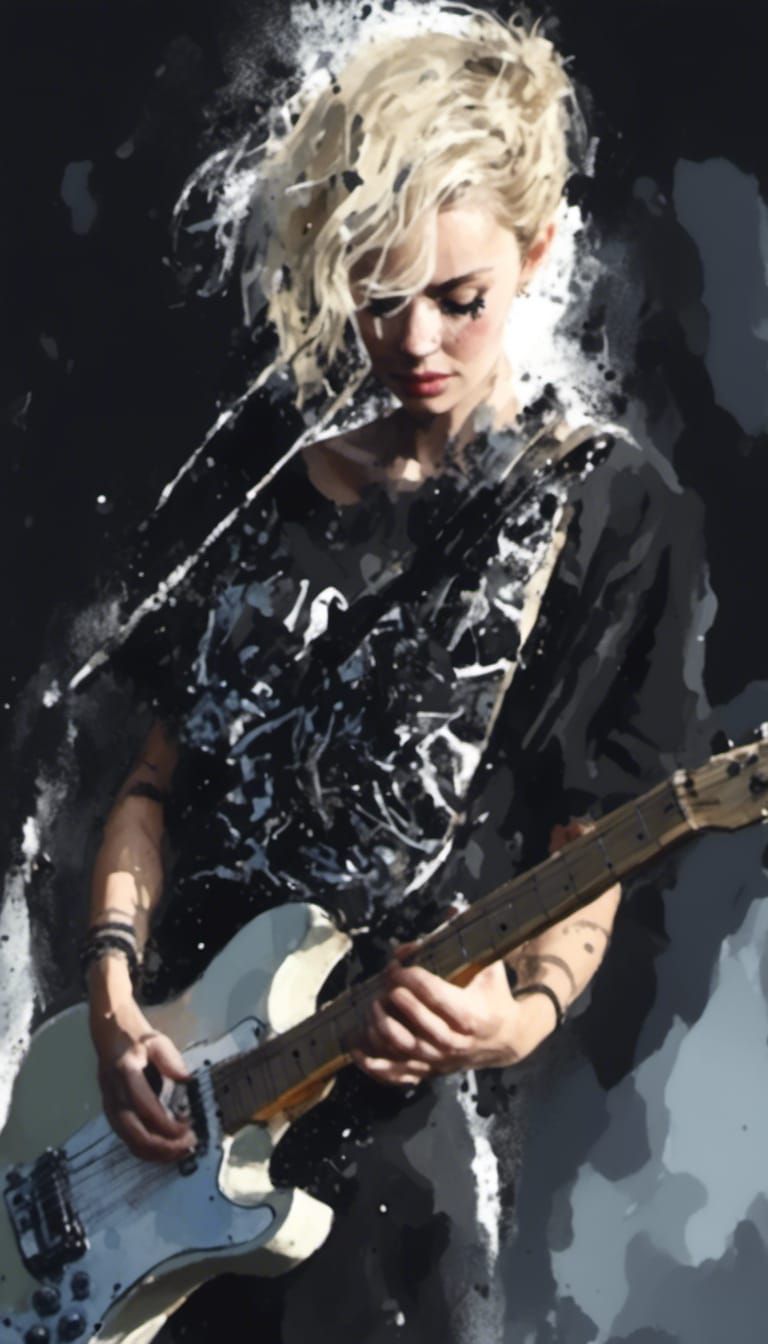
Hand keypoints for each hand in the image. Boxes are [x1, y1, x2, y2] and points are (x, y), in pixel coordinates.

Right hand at [89, 973, 193, 1162]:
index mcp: (125, 1074)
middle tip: (188, 1145)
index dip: (168, 1126)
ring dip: (155, 1153)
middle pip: (135, 1134)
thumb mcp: (156, 1040)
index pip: (146, 1110)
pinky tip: (164, 1149)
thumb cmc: (135, 1036)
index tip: (189, 1129)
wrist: (109, 1031)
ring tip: (180, 1151)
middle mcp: (113, 1095)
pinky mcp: (111, 1113)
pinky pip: (126, 1138)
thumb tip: (187, 1081)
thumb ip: (171, 1061)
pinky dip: (146, 1149)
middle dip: (163, 1147)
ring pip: (129, 1141)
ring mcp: (109, 1106)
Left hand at [350, 945, 523, 1086]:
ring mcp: (440, 1060)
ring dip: (381, 1025)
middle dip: (395, 996)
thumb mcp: (489, 965)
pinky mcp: (429, 1071)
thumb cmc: (493, 996)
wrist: (506, 1038)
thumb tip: (452, 907)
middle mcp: (455, 1042)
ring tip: (373, 1005)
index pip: (434, 994)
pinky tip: (356, 1050)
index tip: (399, 965)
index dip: (411, 977)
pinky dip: (374, 1065)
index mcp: (471, 1015)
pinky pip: (397, 1074)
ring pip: (403, 1047)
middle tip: (386, 979)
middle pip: (416, 1020)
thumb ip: (469, 939)